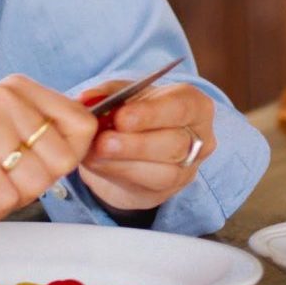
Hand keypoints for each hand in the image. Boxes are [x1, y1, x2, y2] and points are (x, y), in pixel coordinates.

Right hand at [0, 73, 97, 228]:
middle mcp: (2, 95)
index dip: (69, 157)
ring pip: (35, 183)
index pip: (83, 123)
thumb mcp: (3, 136)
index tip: (36, 165)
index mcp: (17, 87)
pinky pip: (4, 200)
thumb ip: (43, 135)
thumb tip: (95, 139)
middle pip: (63, 160)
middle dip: (33, 185)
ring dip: (6, 200)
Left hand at [76, 80, 214, 215]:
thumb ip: (108, 93)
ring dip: (125, 163)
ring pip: (163, 171)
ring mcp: (187, 170)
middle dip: (136, 143)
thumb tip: (87, 98)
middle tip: (104, 140)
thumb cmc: (138, 110)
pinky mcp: (167, 192)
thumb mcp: (127, 94)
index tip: (121, 117)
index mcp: (195, 106)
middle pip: (174, 143)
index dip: (151, 113)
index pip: (181, 107)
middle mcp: (199, 140)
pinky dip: (118, 172)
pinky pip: (145, 186)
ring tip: (97, 152)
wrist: (138, 145)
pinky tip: (98, 163)